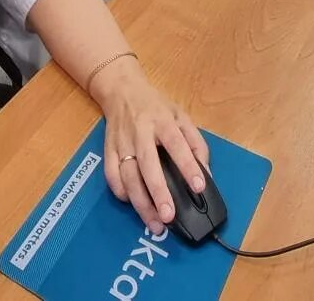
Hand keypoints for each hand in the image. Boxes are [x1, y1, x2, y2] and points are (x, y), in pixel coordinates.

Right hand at [92, 58, 210, 236]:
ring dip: (140, 202)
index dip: (188, 166)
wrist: (122, 90)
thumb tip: (206, 175)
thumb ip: (196, 144)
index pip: (177, 145)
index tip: (199, 187)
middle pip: (147, 164)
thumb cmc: (157, 107)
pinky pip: (111, 176)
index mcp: (163, 121)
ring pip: (127, 175)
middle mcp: (140, 132)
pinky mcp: (107, 149)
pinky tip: (134, 204)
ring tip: (154, 224)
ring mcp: (121, 141)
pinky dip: (121, 193)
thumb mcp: (182, 116)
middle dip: (158, 192)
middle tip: (169, 217)